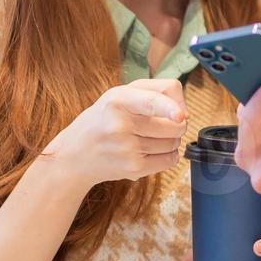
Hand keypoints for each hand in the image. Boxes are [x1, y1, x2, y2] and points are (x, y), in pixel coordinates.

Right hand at [43, 78, 187, 192]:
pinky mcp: (133, 169)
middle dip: (176, 123)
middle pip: (174, 125)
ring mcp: (126, 149)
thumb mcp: (119, 94)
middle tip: (161, 123)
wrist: (75, 155)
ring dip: (171, 140)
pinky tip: (152, 150)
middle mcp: (120, 124)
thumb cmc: (103, 120)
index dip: (170, 108)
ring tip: (150, 136)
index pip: (151, 101)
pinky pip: (170, 160)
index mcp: (117, 100)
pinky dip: (168, 155)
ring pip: (174, 142)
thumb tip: (184, 113)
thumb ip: (155, 92)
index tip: (181, 116)